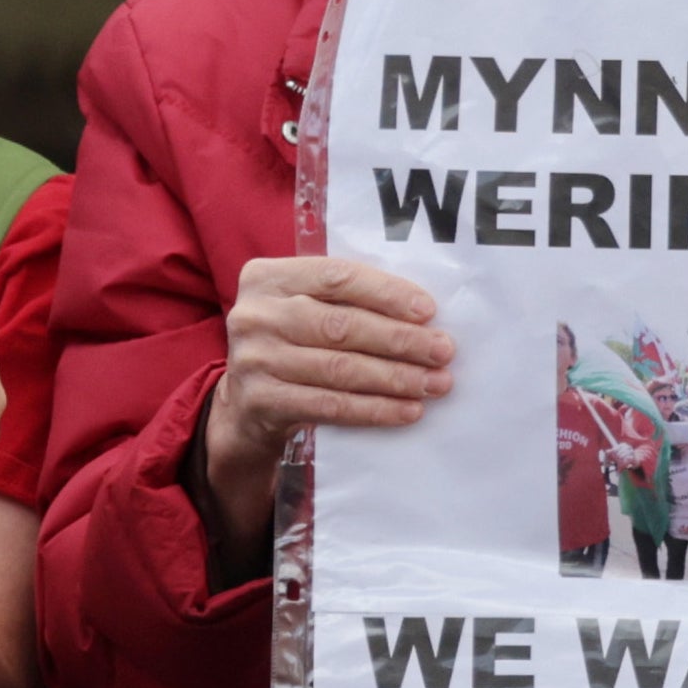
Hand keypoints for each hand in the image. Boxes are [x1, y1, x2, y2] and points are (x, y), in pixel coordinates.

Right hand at [199, 255, 451, 564]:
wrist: (244, 407)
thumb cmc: (290, 345)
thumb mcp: (302, 308)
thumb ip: (343, 300)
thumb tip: (421, 314)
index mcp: (266, 277)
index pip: (336, 276)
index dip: (386, 293)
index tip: (428, 310)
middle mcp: (254, 315)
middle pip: (341, 325)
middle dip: (400, 340)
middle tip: (443, 351)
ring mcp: (254, 360)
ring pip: (340, 369)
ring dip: (395, 377)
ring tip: (435, 383)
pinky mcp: (261, 402)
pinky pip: (331, 406)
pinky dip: (375, 409)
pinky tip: (408, 410)